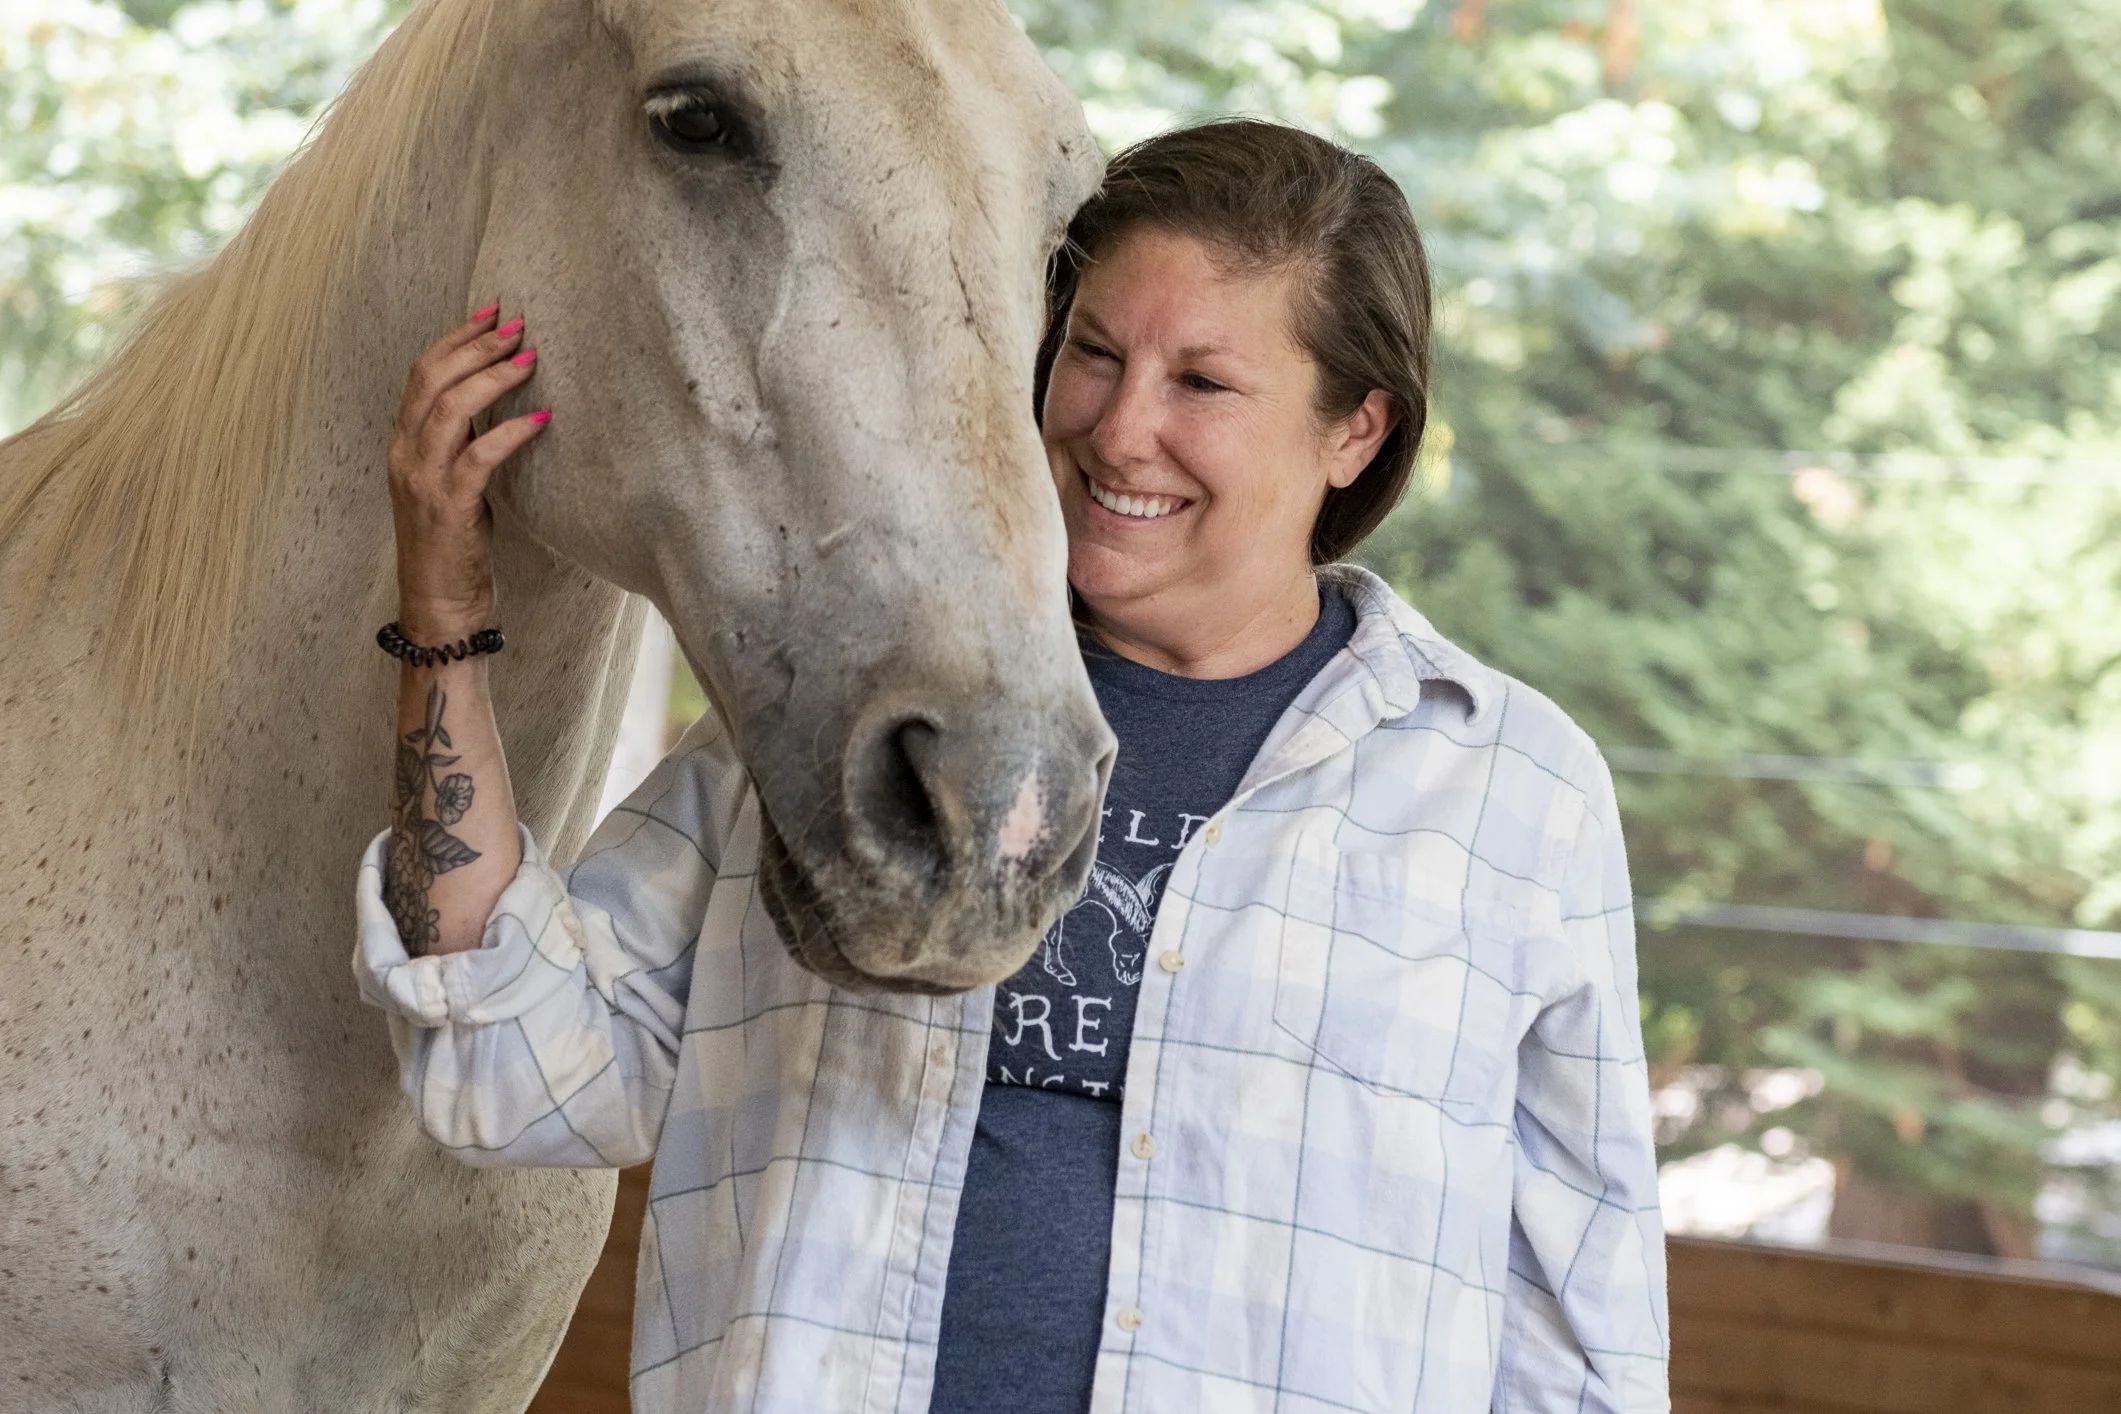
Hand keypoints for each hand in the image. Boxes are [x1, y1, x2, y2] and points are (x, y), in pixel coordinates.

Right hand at [387, 305, 549, 640]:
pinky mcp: (450, 508)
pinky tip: (542, 420)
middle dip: (476, 345)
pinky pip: (479, 457)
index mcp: (403, 442)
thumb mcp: (453, 482)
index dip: (456, 337)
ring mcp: (423, 480)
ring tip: (530, 358)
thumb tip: (500, 400)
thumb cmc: (454, 544)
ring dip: (493, 377)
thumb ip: (463, 443)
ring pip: (450, 409)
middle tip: (518, 325)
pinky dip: (511, 432)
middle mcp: (405, 453)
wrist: (438, 604)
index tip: (492, 311)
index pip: (422, 372)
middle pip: (432, 378)